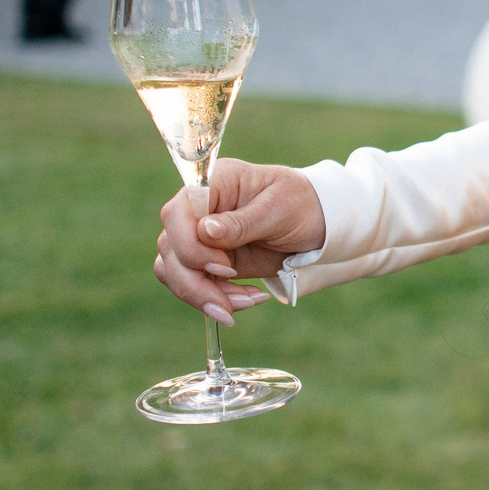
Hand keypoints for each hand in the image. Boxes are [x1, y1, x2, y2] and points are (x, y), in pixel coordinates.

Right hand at [152, 159, 327, 324]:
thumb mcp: (280, 209)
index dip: (191, 245)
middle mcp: (198, 208)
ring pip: (173, 270)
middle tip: (230, 306)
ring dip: (203, 296)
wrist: (317, 223)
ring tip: (246, 303)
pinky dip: (214, 299)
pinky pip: (192, 283)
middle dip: (195, 283)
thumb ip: (242, 222)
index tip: (226, 268)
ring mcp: (197, 235)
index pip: (177, 213)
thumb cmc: (302, 204)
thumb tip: (204, 231)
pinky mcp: (205, 260)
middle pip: (171, 248)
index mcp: (214, 183)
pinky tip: (249, 300)